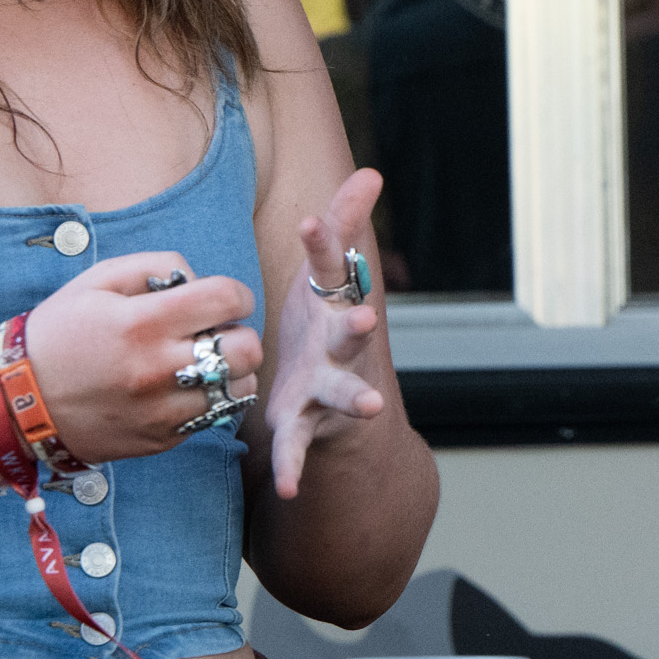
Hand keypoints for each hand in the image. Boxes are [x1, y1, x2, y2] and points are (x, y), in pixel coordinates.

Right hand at [18, 251, 265, 464]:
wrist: (17, 403)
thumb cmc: (59, 333)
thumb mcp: (96, 281)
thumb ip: (154, 266)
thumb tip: (197, 279)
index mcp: (142, 323)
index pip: (227, 298)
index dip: (235, 294)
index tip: (223, 298)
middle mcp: (158, 370)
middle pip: (248, 349)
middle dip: (239, 332)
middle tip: (213, 331)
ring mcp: (162, 410)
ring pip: (239, 388)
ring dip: (231, 370)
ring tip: (202, 361)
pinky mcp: (161, 439)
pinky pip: (213, 416)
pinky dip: (208, 398)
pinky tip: (180, 387)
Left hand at [261, 170, 392, 499]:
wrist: (334, 402)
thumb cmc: (324, 326)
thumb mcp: (328, 278)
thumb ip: (343, 226)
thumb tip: (371, 171)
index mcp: (338, 307)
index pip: (333, 271)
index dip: (325, 246)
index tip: (311, 221)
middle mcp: (340, 348)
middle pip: (353, 335)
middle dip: (359, 326)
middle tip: (365, 316)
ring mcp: (327, 388)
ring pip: (343, 393)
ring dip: (355, 398)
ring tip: (371, 407)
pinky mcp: (304, 424)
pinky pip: (299, 447)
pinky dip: (294, 467)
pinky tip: (287, 487)